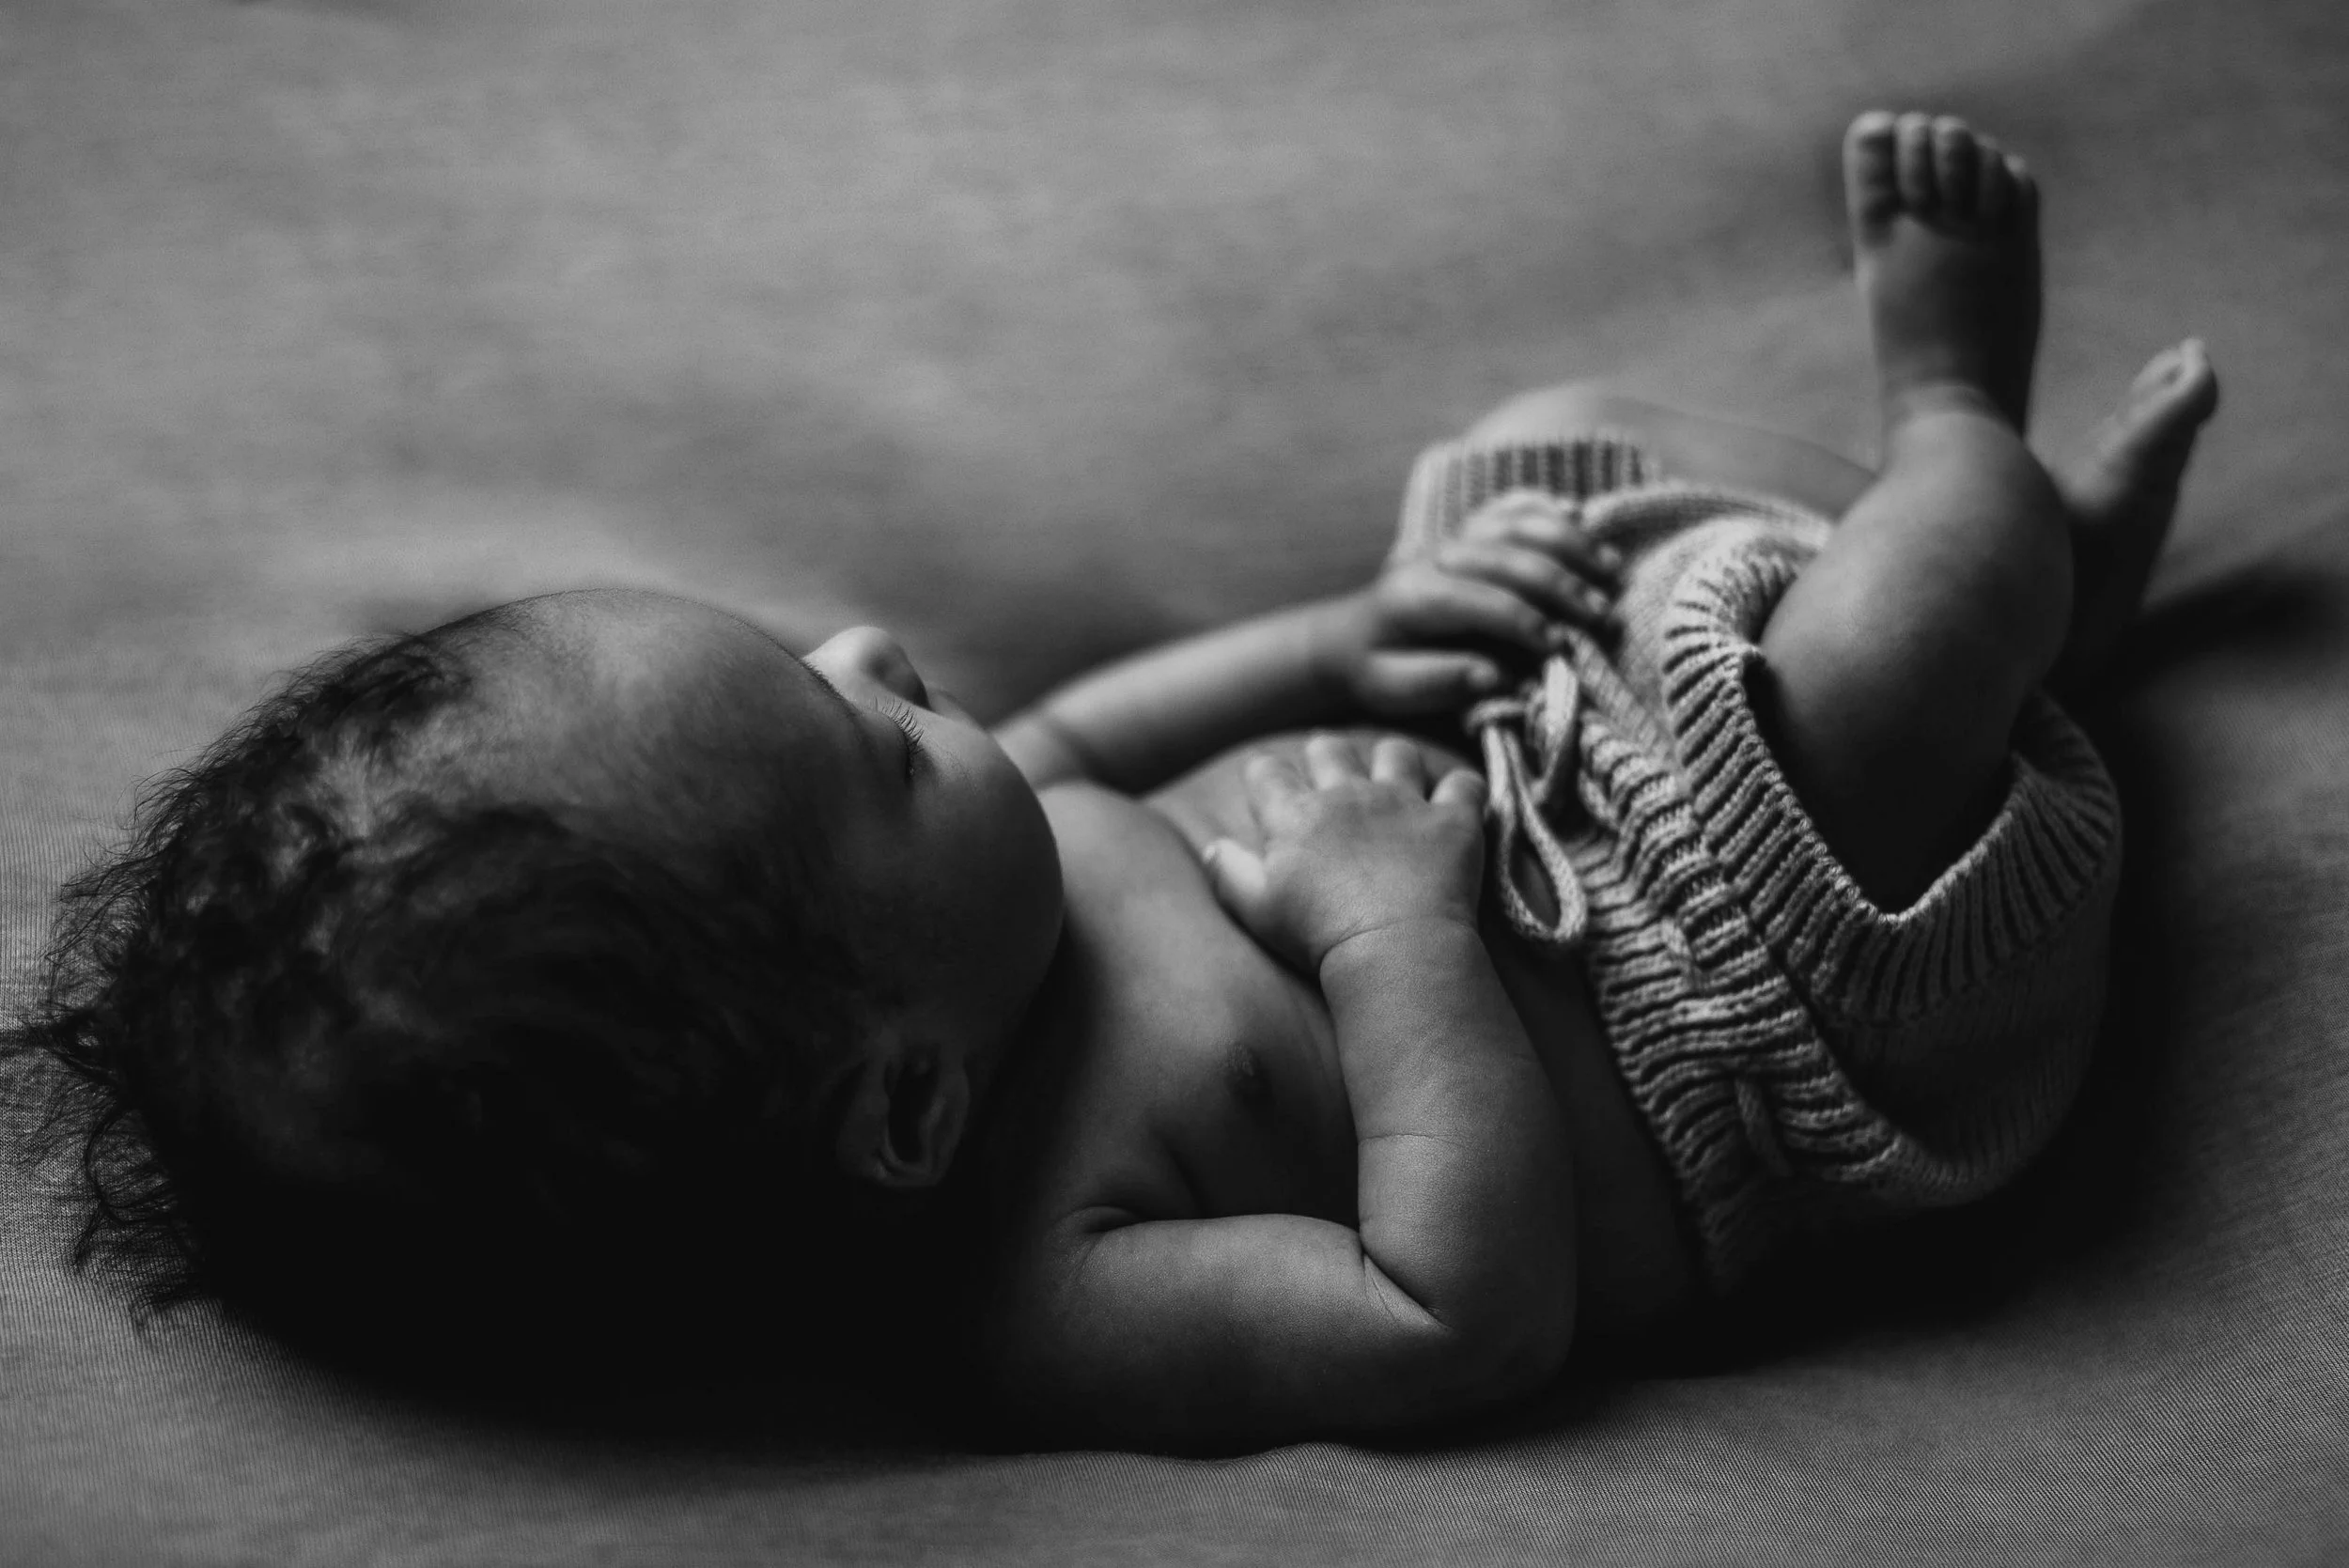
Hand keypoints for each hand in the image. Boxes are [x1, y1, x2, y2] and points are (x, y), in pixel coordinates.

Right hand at [1202, 734, 1488, 973]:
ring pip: (1397, 751)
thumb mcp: (1256, 911)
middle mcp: (1347, 794)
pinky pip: (1464, 783)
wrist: (1394, 951)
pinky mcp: (1452, 819)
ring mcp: (1403, 801)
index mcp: (1295, 814)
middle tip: (1334, 784)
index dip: (1265, 777)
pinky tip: (1456, 805)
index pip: (1266, 769)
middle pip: (1331, 746)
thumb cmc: (1318, 937)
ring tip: (1396, 786)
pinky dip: (1461, 790)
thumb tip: (1212, 848)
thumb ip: (1228, 874)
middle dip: (1328, 756)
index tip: (1269, 793)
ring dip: (1395, 763)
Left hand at [1318, 490, 1621, 716]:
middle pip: (1508, 556)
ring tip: (1611, 570)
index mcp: (1415, 597)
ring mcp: (1454, 538)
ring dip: (1568, 543)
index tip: (1559, 648)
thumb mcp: (1392, 689)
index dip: (1523, 621)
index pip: (1478, 600)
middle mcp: (1437, 557)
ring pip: (1516, 524)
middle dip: (1560, 584)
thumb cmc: (1376, 669)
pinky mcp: (1467, 531)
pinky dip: (1546, 508)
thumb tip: (1495, 675)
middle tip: (1603, 616)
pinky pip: (1510, 506)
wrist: (1346, 635)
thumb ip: (1438, 681)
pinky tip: (1581, 517)